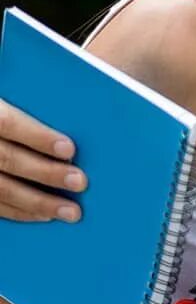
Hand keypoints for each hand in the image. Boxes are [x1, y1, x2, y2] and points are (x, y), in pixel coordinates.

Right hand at [0, 100, 82, 221]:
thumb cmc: (2, 96)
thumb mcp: (5, 87)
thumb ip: (28, 94)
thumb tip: (70, 92)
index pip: (7, 123)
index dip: (37, 136)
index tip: (69, 148)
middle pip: (6, 159)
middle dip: (45, 173)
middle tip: (79, 182)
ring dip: (36, 202)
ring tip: (69, 211)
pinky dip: (18, 212)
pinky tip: (43, 216)